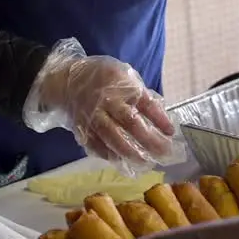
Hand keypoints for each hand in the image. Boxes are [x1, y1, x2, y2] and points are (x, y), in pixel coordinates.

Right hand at [24, 39, 184, 174]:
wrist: (67, 80)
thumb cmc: (103, 77)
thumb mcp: (124, 75)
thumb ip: (140, 94)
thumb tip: (160, 116)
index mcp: (122, 85)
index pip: (145, 103)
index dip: (160, 119)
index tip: (171, 132)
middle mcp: (107, 101)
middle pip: (131, 123)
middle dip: (150, 140)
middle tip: (165, 153)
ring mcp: (93, 116)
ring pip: (112, 137)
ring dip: (131, 152)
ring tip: (146, 163)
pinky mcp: (82, 128)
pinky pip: (96, 144)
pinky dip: (109, 154)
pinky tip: (122, 162)